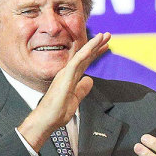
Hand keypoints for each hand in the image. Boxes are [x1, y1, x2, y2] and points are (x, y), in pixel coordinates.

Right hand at [17, 32, 110, 149]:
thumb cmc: (58, 111)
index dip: (95, 53)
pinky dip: (85, 52)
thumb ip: (82, 89)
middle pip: (85, 56)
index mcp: (71, 77)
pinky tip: (94, 45)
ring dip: (94, 44)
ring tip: (105, 35)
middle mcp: (68, 72)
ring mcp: (66, 73)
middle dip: (97, 45)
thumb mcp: (76, 99)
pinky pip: (77, 61)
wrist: (48, 119)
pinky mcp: (65, 76)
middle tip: (108, 35)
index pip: (86, 62)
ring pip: (82, 55)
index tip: (105, 46)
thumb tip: (90, 80)